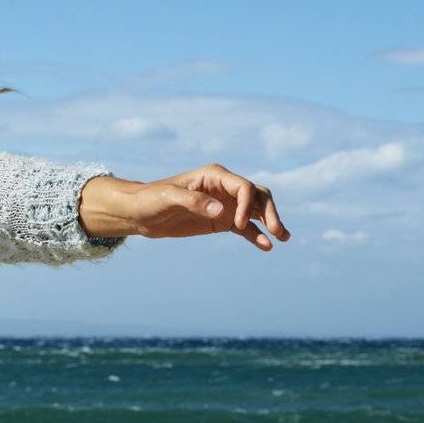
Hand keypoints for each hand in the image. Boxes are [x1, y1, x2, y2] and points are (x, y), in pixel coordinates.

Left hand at [82, 165, 290, 250]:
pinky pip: (245, 228)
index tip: (238, 223)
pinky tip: (267, 247)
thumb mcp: (168, 198)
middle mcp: (225, 188)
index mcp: (214, 176)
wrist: (140, 213)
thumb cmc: (151, 199)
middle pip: (257, 196)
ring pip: (256, 211)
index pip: (243, 186)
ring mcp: (226, 205)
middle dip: (270, 211)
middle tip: (278, 230)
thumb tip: (221, 211)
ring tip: (283, 237)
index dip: (247, 204)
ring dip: (271, 222)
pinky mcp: (222, 221)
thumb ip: (194, 201)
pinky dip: (256, 235)